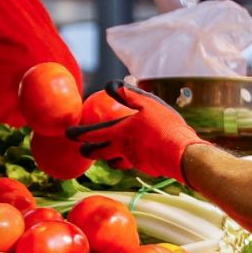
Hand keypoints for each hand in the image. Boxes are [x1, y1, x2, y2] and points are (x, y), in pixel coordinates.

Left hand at [66, 81, 207, 182]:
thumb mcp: (148, 104)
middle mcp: (124, 149)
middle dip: (90, 151)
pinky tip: (134, 154)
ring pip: (115, 161)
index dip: (79, 133)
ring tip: (107, 154)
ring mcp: (135, 161)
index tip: (68, 133)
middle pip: (100, 153)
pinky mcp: (147, 167)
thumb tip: (112, 85)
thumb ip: (129, 94)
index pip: (94, 134)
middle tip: (83, 150)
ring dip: (108, 157)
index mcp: (121, 132)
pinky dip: (127, 159)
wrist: (183, 155)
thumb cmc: (166, 126)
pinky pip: (132, 163)